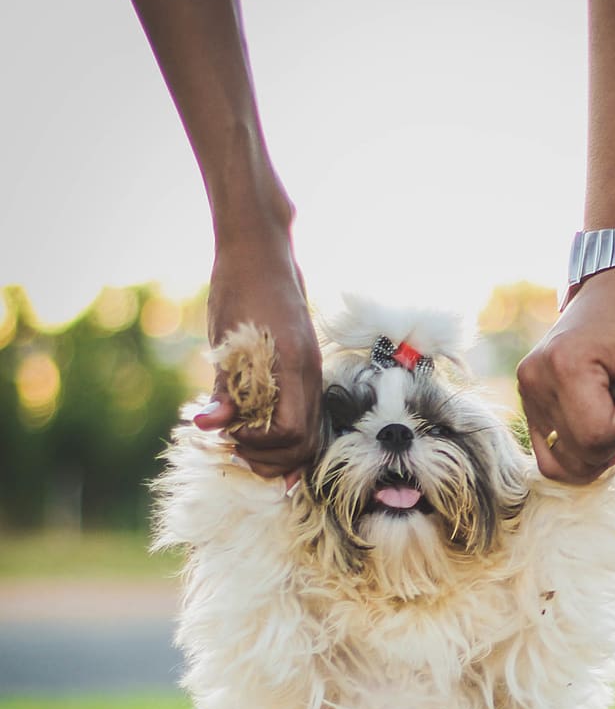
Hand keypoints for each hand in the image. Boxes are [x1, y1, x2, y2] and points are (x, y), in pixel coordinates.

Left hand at [195, 223, 322, 482]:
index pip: (290, 431)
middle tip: (235, 448)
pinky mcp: (307, 371)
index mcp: (293, 364)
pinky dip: (285, 435)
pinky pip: (306, 418)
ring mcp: (313, 373)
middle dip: (271, 458)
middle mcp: (310, 373)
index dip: (259, 442)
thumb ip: (222, 388)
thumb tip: (208, 427)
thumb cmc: (238, 286)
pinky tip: (257, 429)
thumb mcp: (224, 339)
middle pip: (306, 444)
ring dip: (279, 452)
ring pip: (311, 436)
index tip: (230, 432)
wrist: (262, 250)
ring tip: (244, 442)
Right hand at [516, 267, 614, 487]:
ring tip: (611, 402)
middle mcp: (534, 379)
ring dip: (597, 445)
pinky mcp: (528, 398)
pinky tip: (598, 417)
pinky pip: (549, 452)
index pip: (597, 436)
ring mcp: (526, 390)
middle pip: (578, 455)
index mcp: (564, 365)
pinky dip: (580, 447)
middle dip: (614, 436)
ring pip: (560, 462)